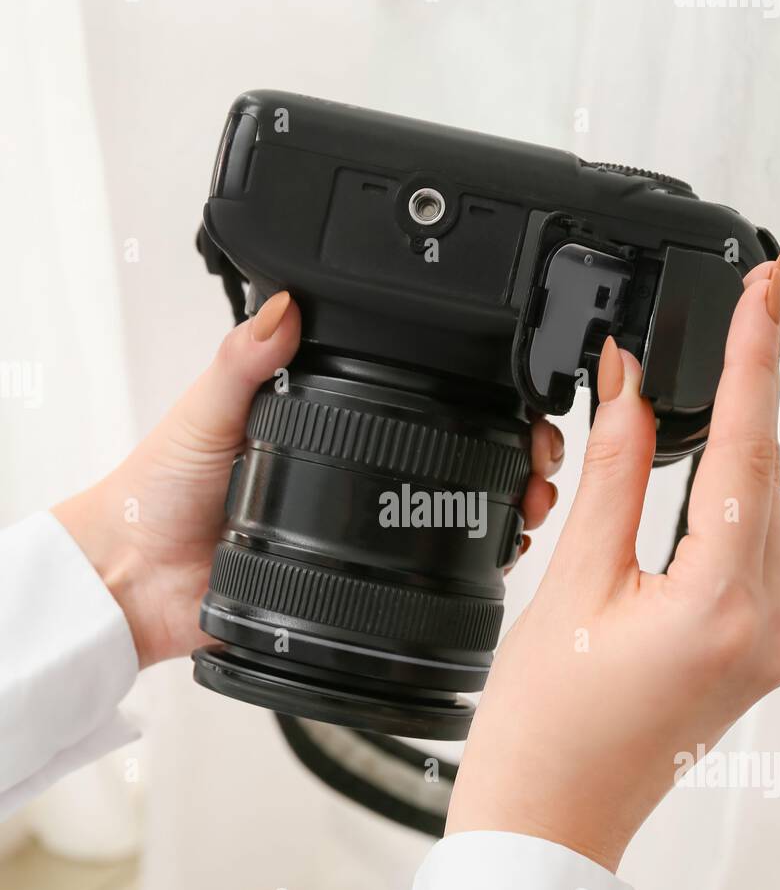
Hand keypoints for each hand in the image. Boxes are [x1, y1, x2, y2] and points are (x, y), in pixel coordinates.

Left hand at [53, 294, 563, 668]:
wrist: (131, 580)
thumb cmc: (154, 492)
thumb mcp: (204, 412)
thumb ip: (243, 361)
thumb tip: (284, 304)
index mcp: (316, 425)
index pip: (407, 402)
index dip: (466, 400)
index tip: (510, 400)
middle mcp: (342, 475)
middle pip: (447, 460)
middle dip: (507, 457)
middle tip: (538, 462)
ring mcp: (347, 529)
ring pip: (443, 517)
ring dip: (499, 511)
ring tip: (531, 507)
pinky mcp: (343, 585)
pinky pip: (411, 577)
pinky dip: (462, 566)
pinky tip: (498, 556)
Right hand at [446, 254, 779, 872]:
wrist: (549, 818)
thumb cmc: (543, 728)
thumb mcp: (572, 581)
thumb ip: (615, 473)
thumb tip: (629, 386)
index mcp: (722, 606)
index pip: (745, 450)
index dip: (754, 355)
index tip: (768, 286)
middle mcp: (766, 626)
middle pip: (763, 476)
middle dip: (749, 388)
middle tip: (750, 302)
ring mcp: (769, 645)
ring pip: (763, 512)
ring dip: (739, 444)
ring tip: (721, 368)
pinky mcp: (755, 653)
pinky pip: (754, 553)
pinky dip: (731, 502)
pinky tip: (707, 465)